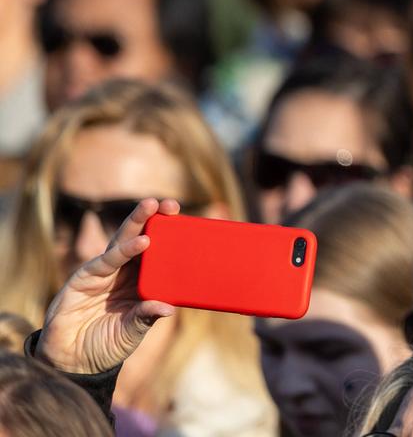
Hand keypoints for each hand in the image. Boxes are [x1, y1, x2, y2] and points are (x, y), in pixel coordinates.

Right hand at [37, 198, 178, 374]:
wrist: (72, 362)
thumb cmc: (106, 345)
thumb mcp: (132, 332)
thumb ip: (146, 317)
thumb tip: (169, 308)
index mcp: (140, 281)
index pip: (156, 252)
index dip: (169, 235)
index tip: (186, 219)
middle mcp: (123, 272)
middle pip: (139, 239)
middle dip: (153, 218)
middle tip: (169, 203)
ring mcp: (103, 273)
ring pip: (120, 242)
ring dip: (136, 223)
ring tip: (152, 207)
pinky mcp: (83, 279)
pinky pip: (104, 262)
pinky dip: (122, 251)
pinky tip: (140, 242)